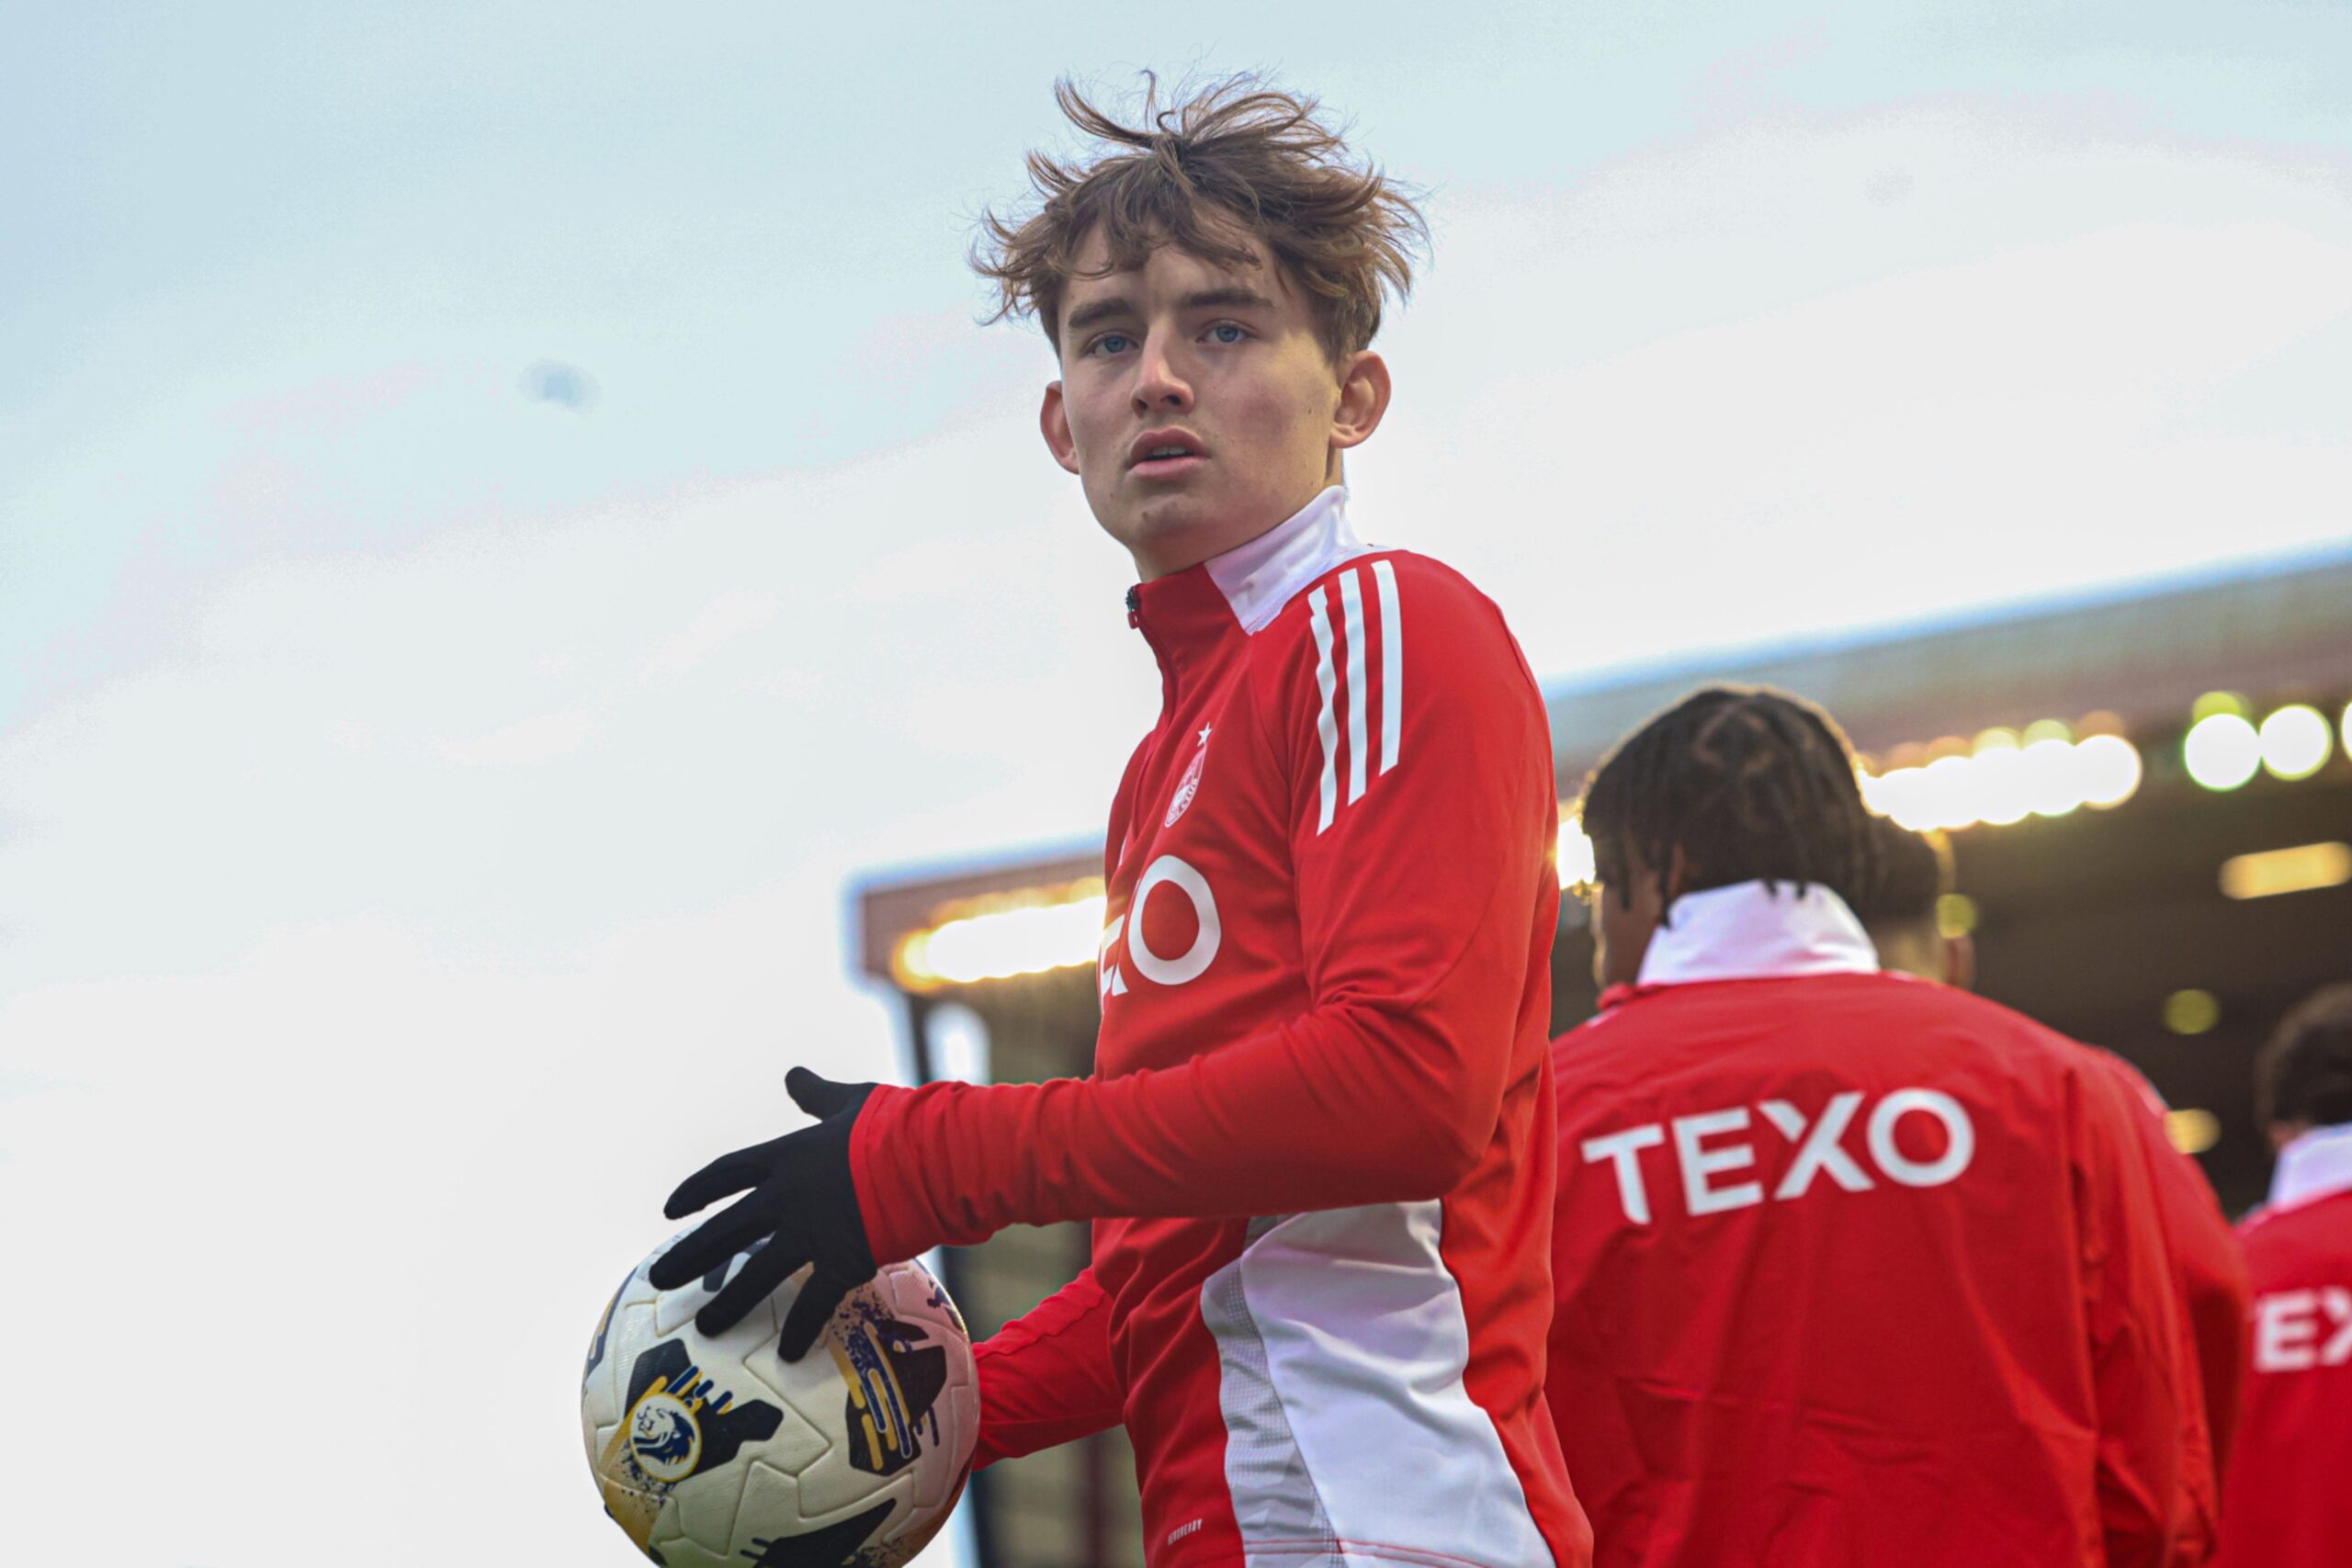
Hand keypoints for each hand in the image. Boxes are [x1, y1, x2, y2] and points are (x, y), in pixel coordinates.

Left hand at [647, 1067, 879, 1359]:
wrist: (933, 1157)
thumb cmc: (898, 1121)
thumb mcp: (851, 1100)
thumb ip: (818, 1095)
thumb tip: (792, 1075)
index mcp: (786, 1156)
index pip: (726, 1174)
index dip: (695, 1191)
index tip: (668, 1210)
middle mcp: (786, 1197)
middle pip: (725, 1231)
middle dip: (689, 1256)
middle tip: (659, 1280)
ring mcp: (811, 1232)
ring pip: (757, 1275)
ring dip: (729, 1303)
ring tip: (705, 1327)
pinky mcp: (842, 1261)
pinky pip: (815, 1304)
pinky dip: (802, 1330)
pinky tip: (790, 1354)